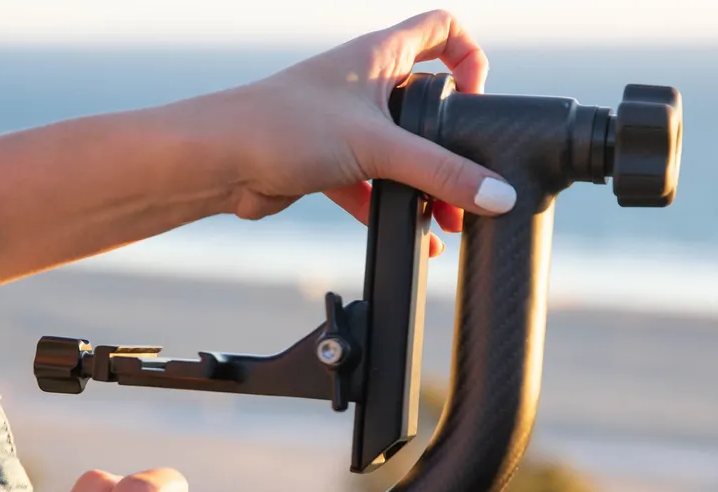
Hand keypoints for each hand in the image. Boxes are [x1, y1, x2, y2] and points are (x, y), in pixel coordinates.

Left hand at [228, 9, 515, 244]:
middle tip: (469, 185)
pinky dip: (390, 208)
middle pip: (425, 105)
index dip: (470, 57)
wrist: (221, 161)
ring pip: (399, 152)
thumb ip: (440, 172)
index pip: (442, 30)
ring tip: (443, 223)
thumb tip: (497, 195)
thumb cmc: (285, 126)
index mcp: (379, 55)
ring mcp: (345, 126)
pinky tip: (408, 235)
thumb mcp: (378, 146)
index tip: (477, 99)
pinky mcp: (328, 163)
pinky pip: (371, 184)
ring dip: (422, 186)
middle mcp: (363, 85)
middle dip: (451, 145)